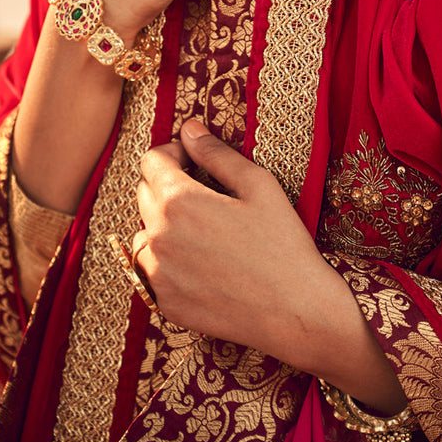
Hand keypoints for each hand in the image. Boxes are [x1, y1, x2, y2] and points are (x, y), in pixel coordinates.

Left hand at [133, 122, 407, 413]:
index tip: (194, 159)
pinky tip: (203, 261)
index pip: (151, 161)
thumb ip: (216, 153)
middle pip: (145, 193)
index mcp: (178, 202)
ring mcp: (157, 274)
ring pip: (145, 233)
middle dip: (169, 184)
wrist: (296, 312)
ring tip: (205, 230)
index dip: (174, 152)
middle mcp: (158, 237)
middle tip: (206, 193)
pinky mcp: (164, 303)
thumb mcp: (258, 185)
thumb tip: (189, 129)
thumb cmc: (282, 243)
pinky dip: (167, 260)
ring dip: (165, 224)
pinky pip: (150, 270)